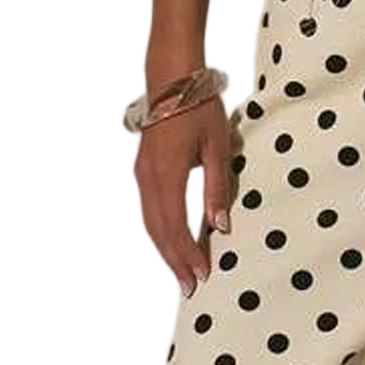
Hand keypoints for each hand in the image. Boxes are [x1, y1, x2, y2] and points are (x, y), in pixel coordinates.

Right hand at [134, 96, 233, 297]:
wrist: (171, 75)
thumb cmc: (199, 106)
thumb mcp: (217, 147)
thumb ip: (217, 188)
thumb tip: (221, 226)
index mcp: (167, 173)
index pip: (176, 226)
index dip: (188, 255)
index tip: (202, 277)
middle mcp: (148, 178)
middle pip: (159, 231)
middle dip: (175, 262)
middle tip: (190, 289)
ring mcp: (142, 174)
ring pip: (151, 223)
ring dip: (166, 250)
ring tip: (183, 273)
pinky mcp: (144, 170)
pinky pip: (150, 210)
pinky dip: (162, 232)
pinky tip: (174, 243)